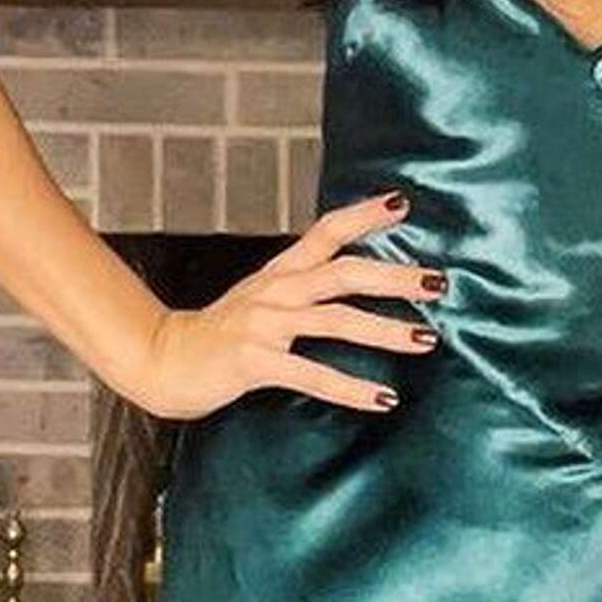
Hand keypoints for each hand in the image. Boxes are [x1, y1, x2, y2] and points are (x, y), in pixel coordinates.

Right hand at [123, 192, 442, 419]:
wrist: (162, 360)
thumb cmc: (221, 333)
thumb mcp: (262, 297)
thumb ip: (303, 284)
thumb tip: (354, 280)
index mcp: (281, 271)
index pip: (326, 231)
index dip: (363, 215)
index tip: (402, 203)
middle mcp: (276, 290)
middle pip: (343, 272)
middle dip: (394, 277)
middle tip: (438, 281)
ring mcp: (264, 324)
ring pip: (335, 321)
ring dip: (385, 331)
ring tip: (426, 339)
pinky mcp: (254, 361)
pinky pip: (311, 374)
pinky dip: (350, 387)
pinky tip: (382, 398)